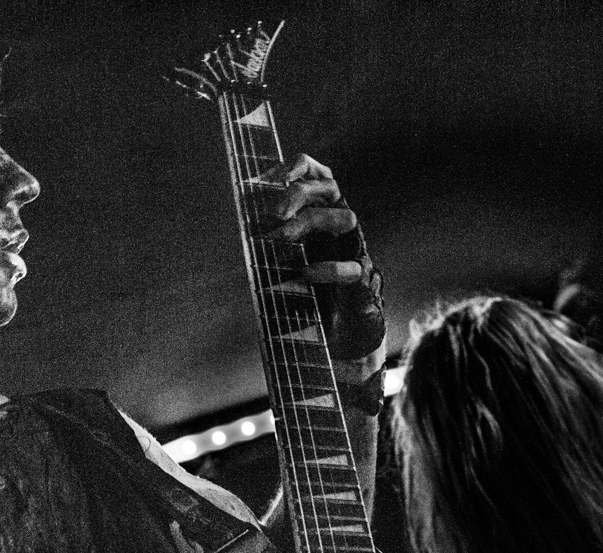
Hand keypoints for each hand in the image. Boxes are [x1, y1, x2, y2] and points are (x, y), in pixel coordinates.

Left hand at [253, 154, 385, 361]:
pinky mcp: (362, 282)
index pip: (319, 175)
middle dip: (300, 193)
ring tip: (281, 236)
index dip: (299, 166)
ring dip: (311, 222)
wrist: (343, 335)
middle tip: (274, 213)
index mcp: (323, 215)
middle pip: (330, 189)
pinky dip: (328, 269)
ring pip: (346, 218)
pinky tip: (306, 274)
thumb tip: (240, 228)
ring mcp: (355, 252)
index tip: (272, 175)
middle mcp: (341, 228)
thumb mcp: (284, 262)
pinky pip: (351, 268)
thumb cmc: (311, 293)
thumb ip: (269, 244)